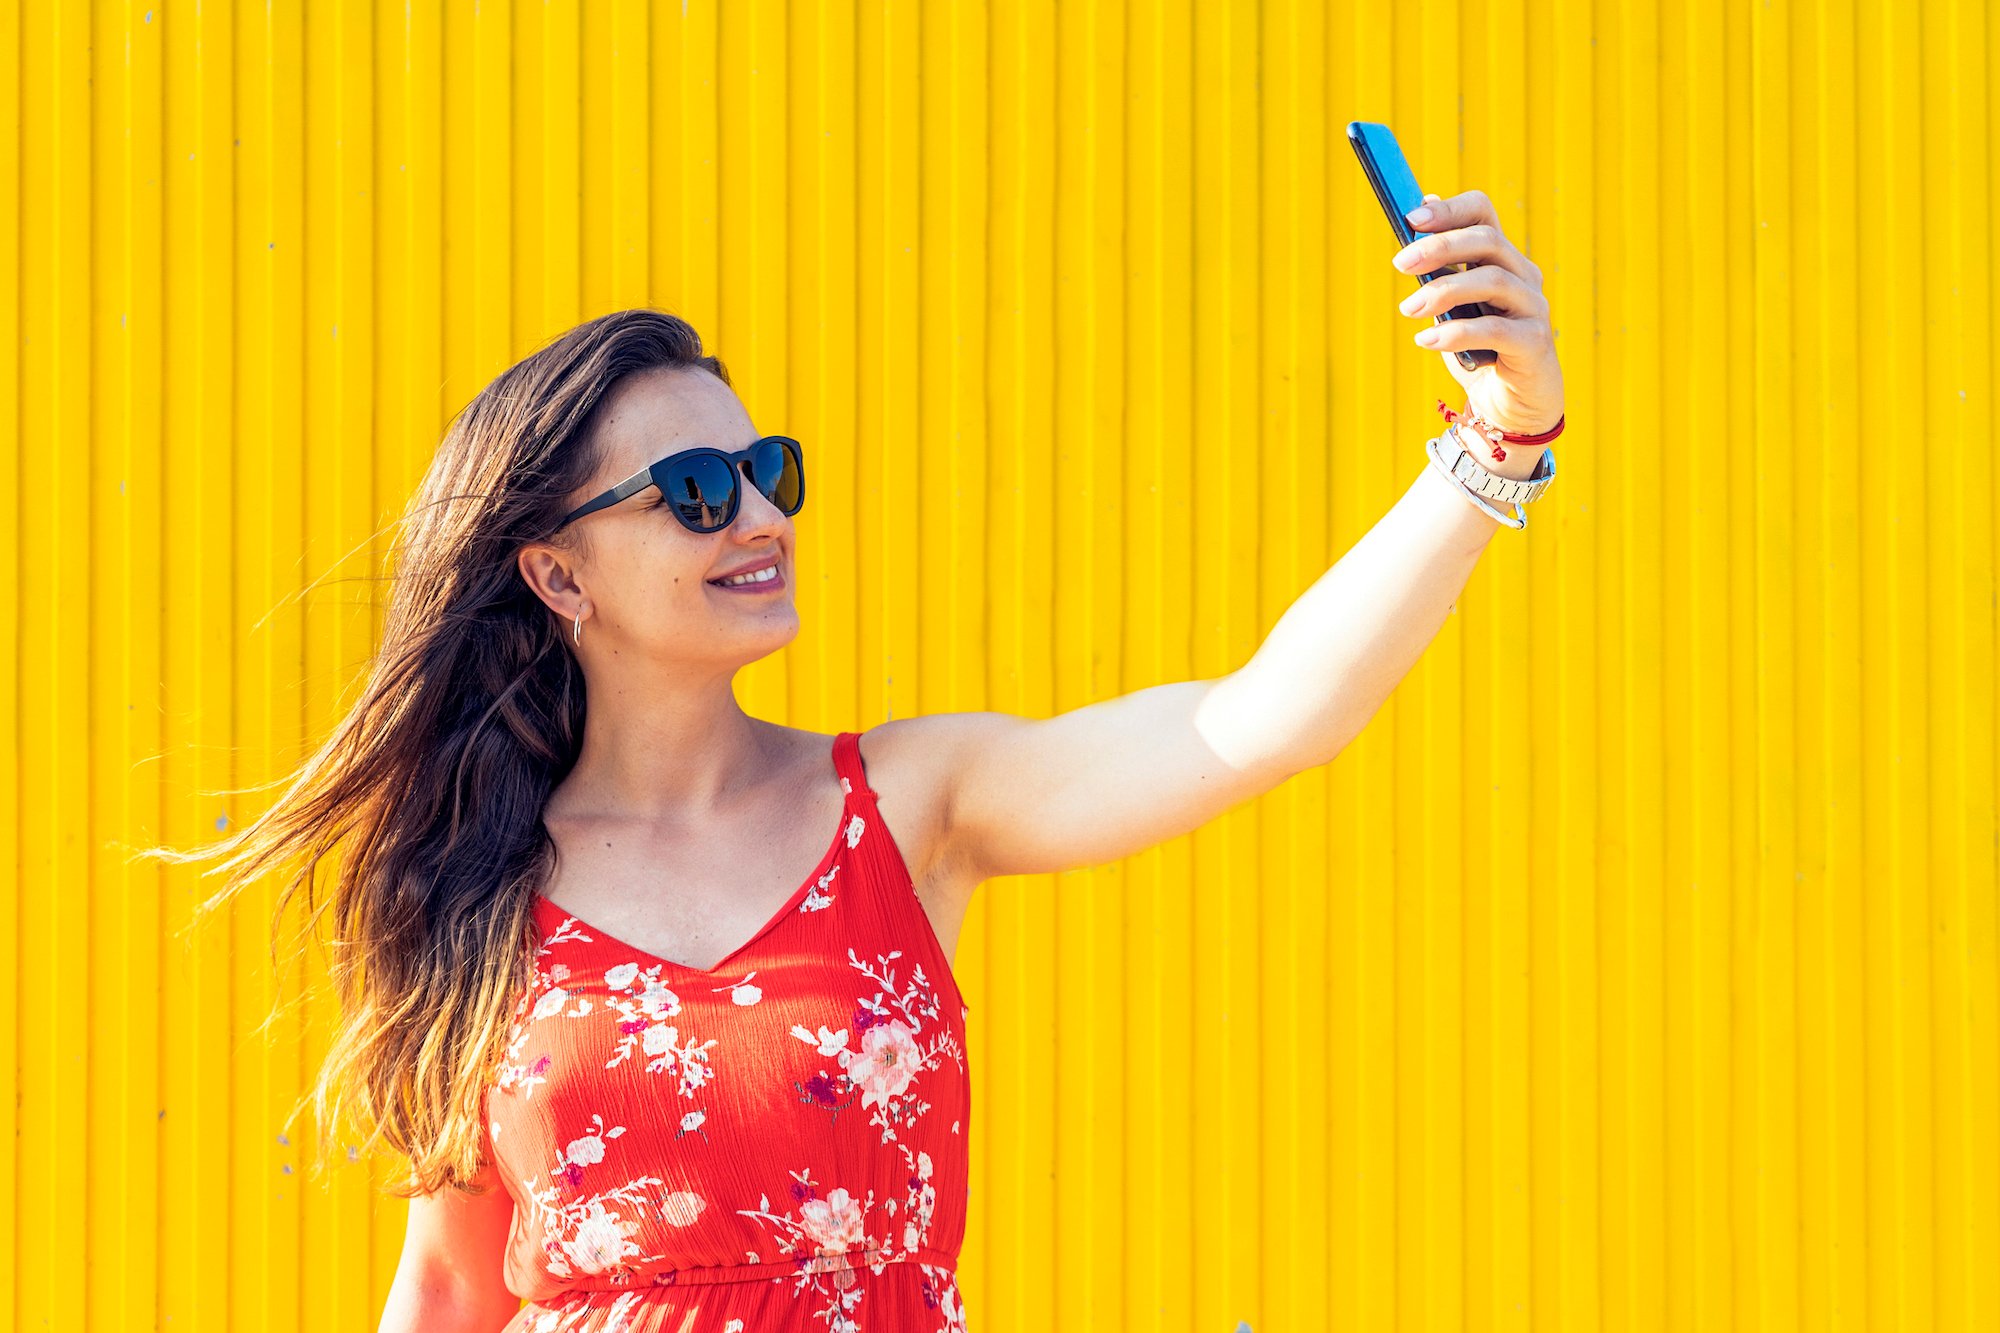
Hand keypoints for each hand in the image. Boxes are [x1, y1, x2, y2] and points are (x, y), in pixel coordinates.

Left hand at [1393, 189, 1564, 436]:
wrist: (1510, 406)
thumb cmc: (1479, 352)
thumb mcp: (1452, 309)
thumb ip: (1438, 269)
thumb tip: (1417, 217)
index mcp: (1501, 260)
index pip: (1483, 215)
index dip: (1450, 210)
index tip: (1412, 218)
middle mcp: (1523, 276)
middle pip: (1488, 241)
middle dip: (1440, 247)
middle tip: (1399, 263)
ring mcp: (1533, 308)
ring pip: (1493, 280)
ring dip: (1444, 291)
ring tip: (1409, 309)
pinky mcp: (1535, 344)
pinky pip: (1496, 330)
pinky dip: (1456, 333)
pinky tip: (1427, 340)